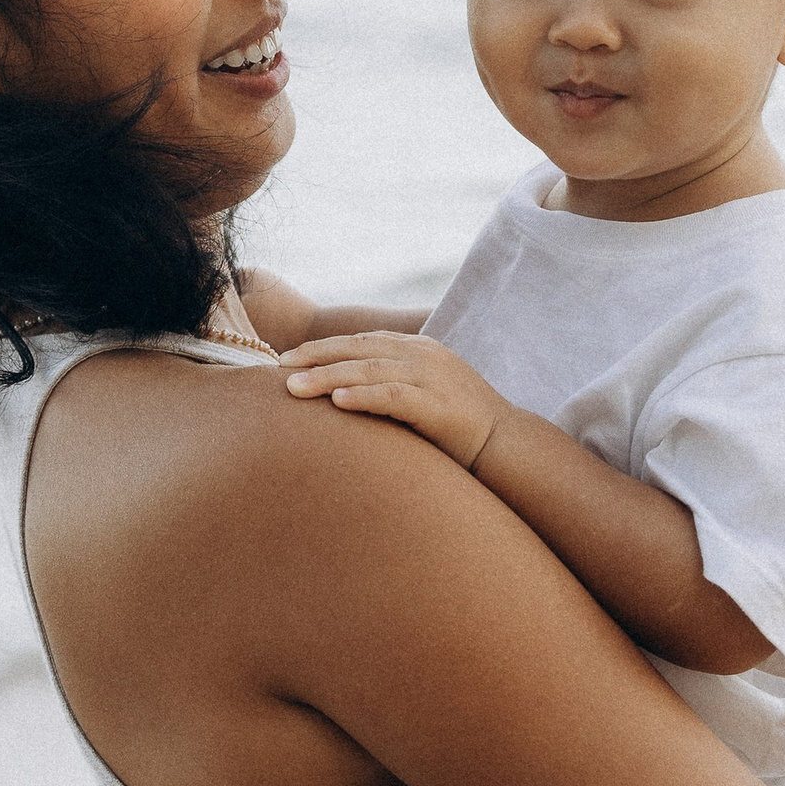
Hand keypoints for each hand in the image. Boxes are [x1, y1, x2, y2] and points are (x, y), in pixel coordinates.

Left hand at [283, 332, 506, 471]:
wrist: (506, 444)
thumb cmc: (459, 426)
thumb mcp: (425, 393)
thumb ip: (392, 385)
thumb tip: (347, 394)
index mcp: (418, 349)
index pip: (361, 341)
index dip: (323, 347)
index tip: (287, 358)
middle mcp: (422, 356)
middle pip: (358, 349)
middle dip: (315, 356)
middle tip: (278, 367)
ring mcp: (432, 378)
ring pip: (369, 369)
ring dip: (328, 377)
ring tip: (294, 387)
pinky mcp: (438, 406)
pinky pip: (393, 396)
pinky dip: (363, 396)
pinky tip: (336, 401)